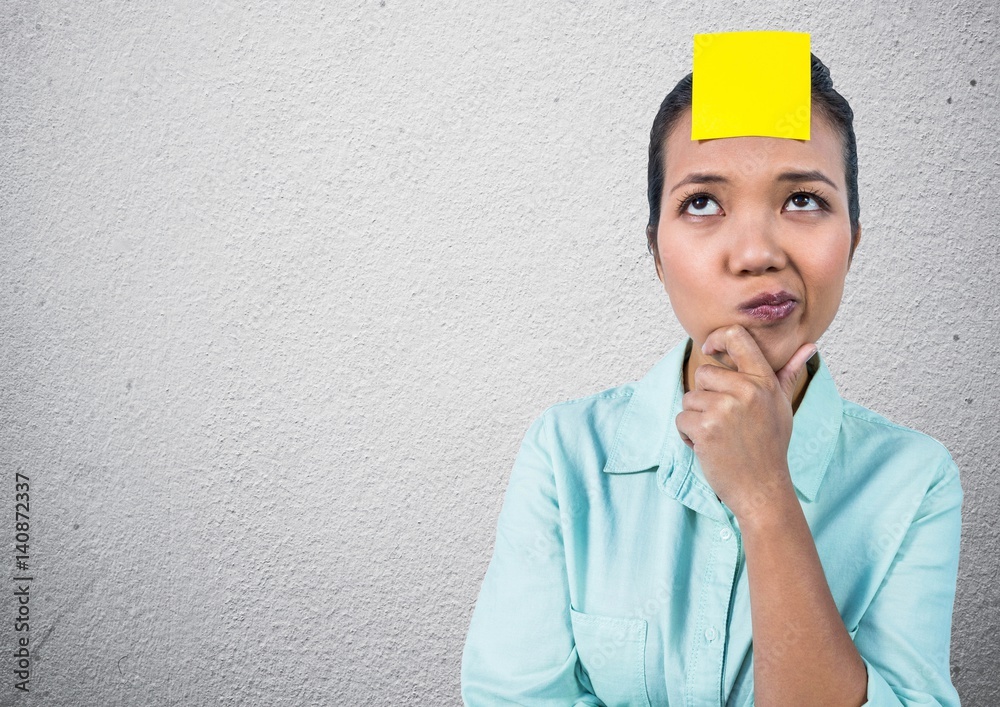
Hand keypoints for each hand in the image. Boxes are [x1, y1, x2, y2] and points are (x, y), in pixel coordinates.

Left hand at [675, 325, 816, 521]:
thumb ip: (788, 374)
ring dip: (696, 417)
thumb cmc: (771, 446)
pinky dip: (688, 435)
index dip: (717, 338)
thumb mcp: (782, 406)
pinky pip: (681, 419)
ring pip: (690, 397)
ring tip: (720, 435)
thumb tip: (808, 346)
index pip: (737, 337)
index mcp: (764, 381)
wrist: (762, 488)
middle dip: (705, 395)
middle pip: (704, 372)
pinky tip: (708, 447)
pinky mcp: (706, 427)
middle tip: (724, 419)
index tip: (710, 348)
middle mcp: (746, 390)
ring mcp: (724, 408)